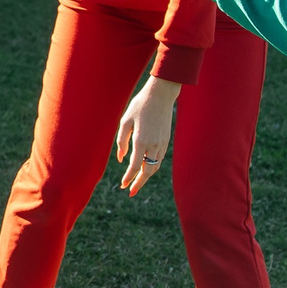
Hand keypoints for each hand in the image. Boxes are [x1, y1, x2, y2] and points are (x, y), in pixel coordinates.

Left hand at [115, 78, 177, 195]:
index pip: (135, 166)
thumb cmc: (139, 106)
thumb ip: (121, 141)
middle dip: (139, 183)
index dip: (129, 178)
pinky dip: (152, 166)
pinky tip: (145, 168)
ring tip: (137, 182)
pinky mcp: (166, 140)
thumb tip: (120, 159)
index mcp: (141, 141)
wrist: (161, 96)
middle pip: (147, 171)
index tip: (123, 185)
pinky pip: (159, 159)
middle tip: (131, 191)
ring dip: (146, 176)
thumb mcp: (125, 121)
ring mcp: (162, 143)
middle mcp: (153, 145)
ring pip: (155, 166)